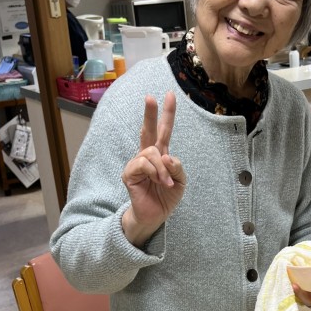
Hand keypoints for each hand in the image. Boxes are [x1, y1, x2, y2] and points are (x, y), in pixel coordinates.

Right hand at [121, 92, 185, 245]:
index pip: (164, 130)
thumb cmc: (166, 197)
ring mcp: (136, 163)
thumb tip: (166, 156)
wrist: (155, 216)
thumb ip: (177, 167)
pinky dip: (155, 173)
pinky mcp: (129, 173)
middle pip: (148, 130)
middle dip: (150, 113)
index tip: (171, 95)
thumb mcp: (180, 181)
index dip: (167, 114)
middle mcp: (147, 155)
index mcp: (161, 154)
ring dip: (162, 169)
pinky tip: (159, 183)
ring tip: (166, 183)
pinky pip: (143, 164)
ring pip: (152, 152)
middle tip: (150, 97)